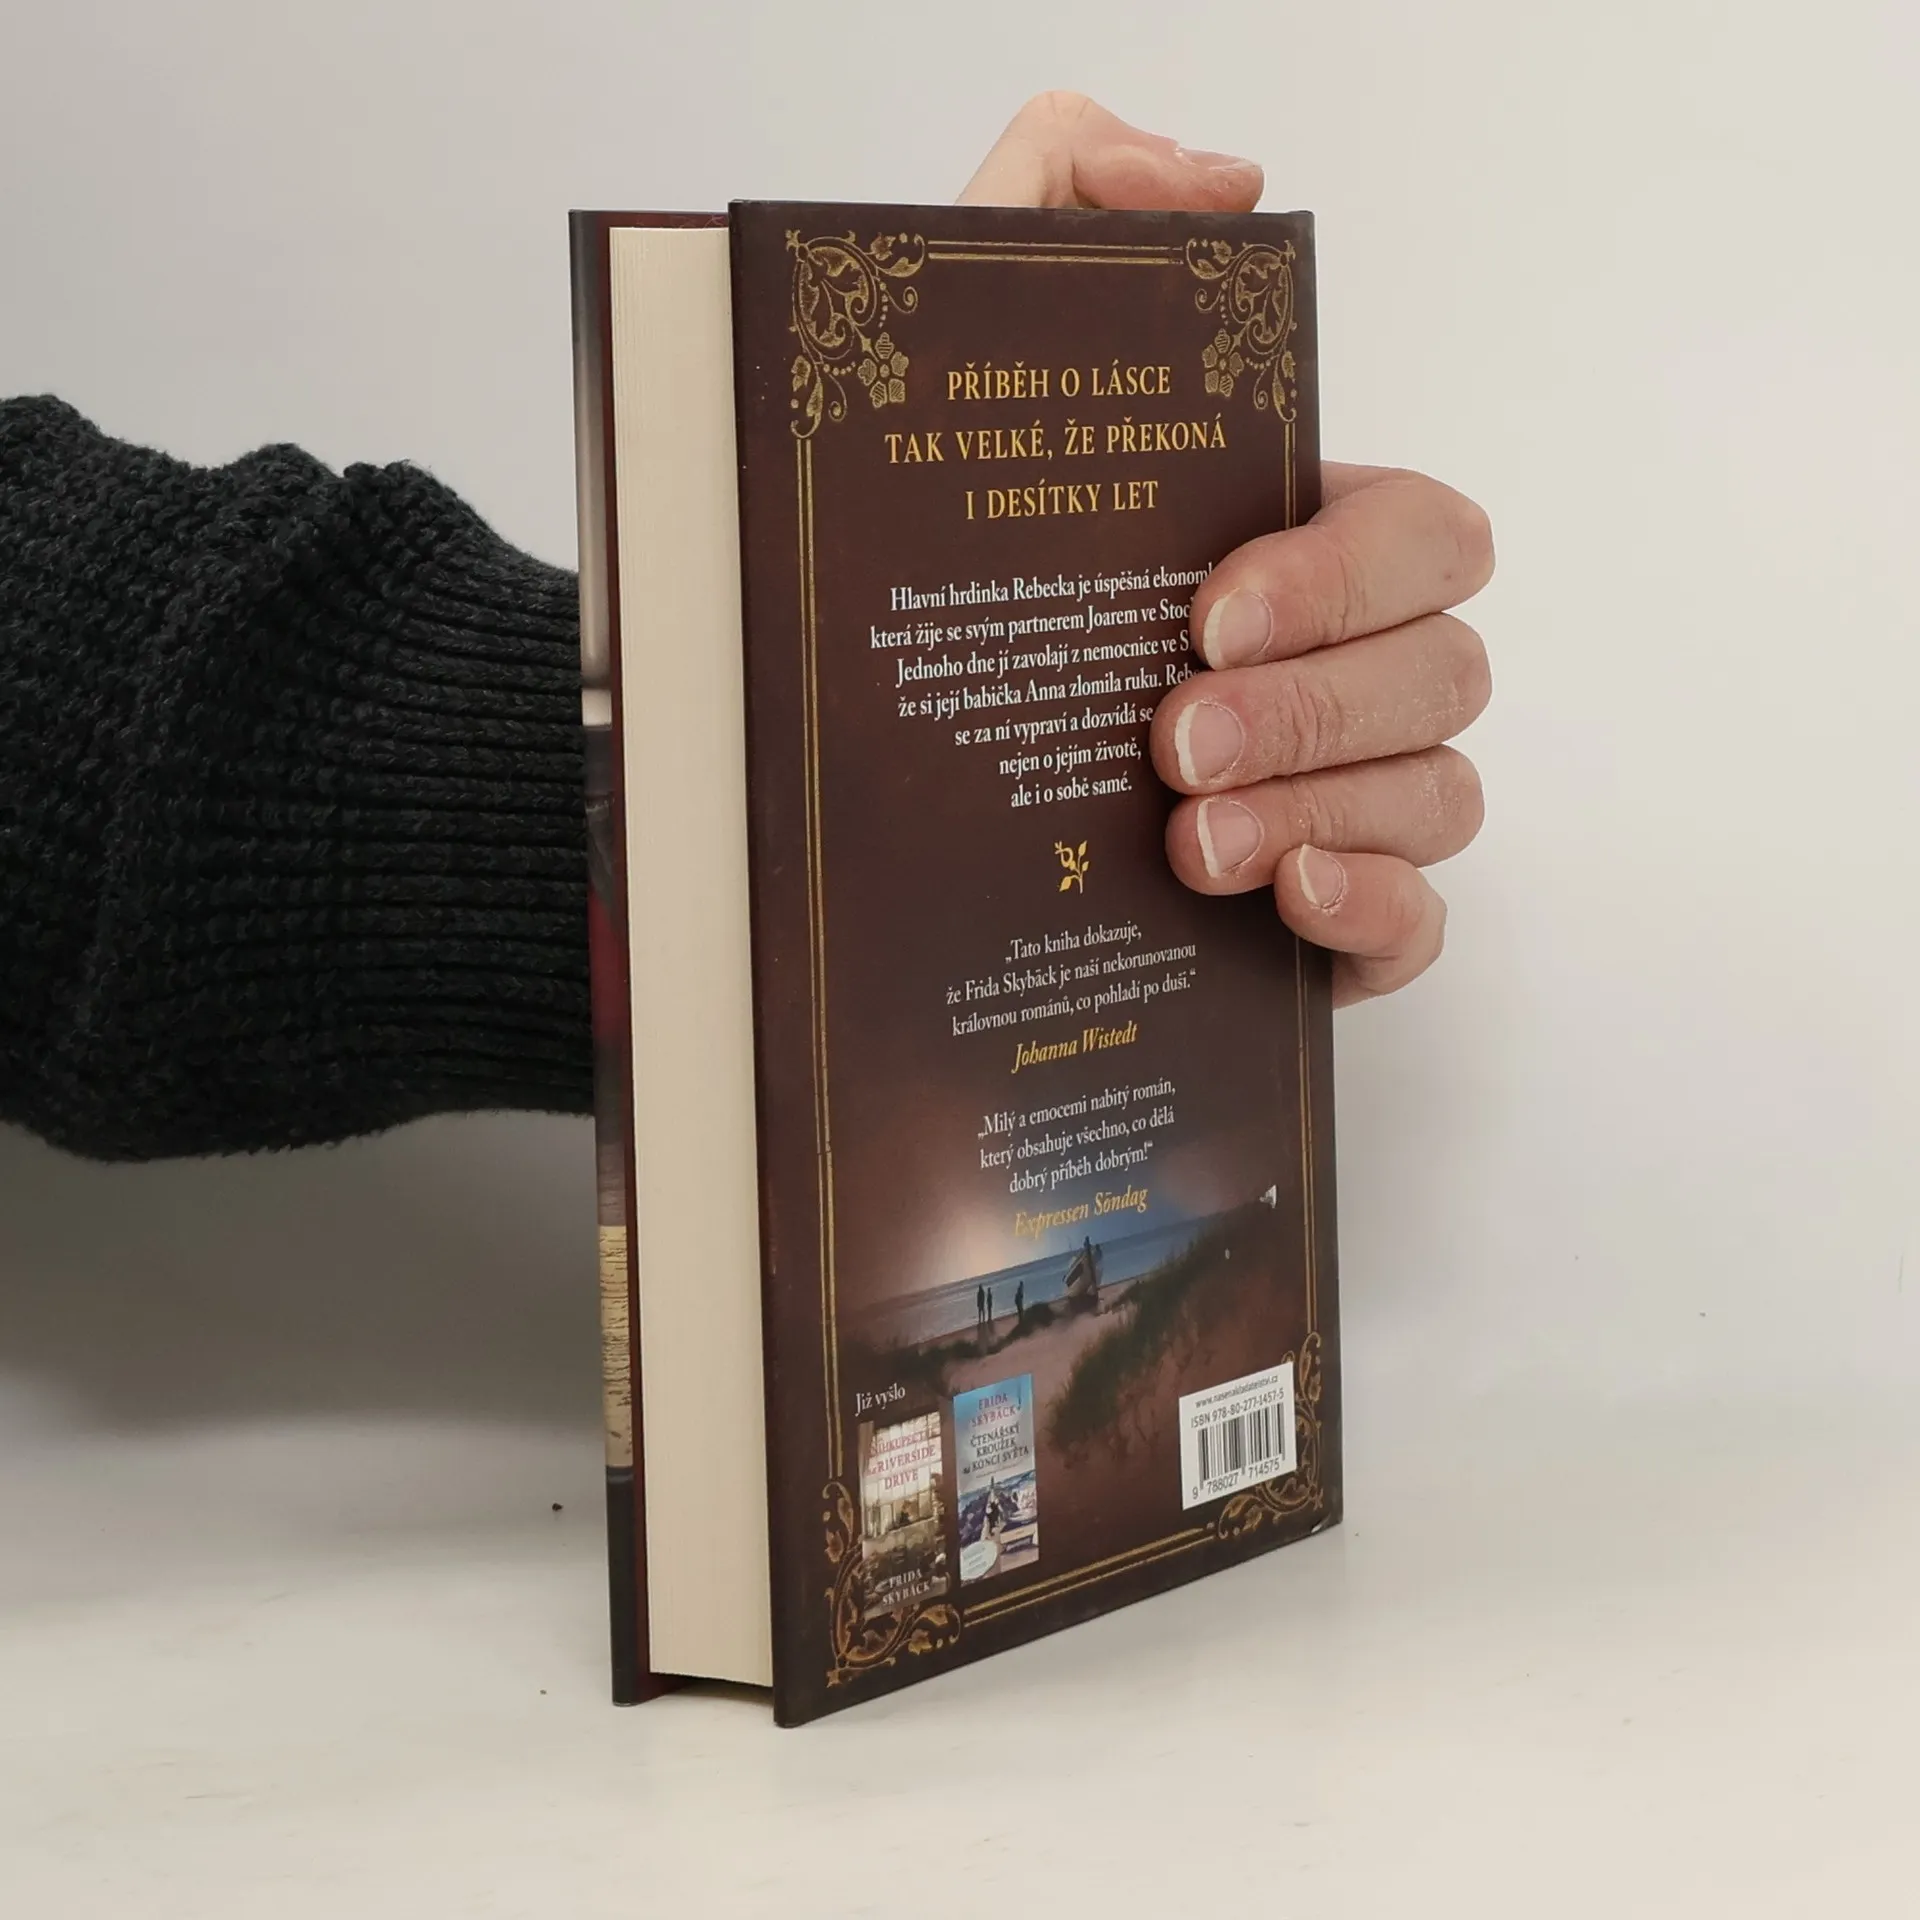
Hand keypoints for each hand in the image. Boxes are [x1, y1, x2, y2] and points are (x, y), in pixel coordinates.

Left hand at [962, 95, 1493, 1004]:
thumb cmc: (934, 550)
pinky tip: (1288, 901)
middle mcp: (1344, 668)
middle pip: (1441, 672)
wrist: (854, 753)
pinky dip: (1378, 913)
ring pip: (1437, 795)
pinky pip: (1421, 922)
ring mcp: (1347, 796)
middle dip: (1315, 711)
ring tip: (1188, 844)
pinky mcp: (1324, 921)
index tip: (1205, 618)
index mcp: (1294, 546)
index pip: (1421, 534)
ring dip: (1324, 811)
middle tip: (1173, 744)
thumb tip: (1223, 185)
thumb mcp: (959, 346)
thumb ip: (1067, 193)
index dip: (1343, 576)